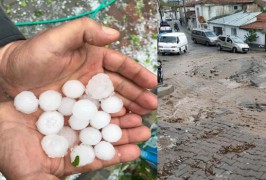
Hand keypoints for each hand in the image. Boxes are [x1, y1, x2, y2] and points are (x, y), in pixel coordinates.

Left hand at [0, 18, 156, 114]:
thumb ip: (84, 31)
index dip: (138, 74)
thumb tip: (114, 33)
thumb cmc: (30, 56)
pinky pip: (97, 120)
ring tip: (141, 122)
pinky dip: (110, 126)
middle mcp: (93, 79)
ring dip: (128, 113)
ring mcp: (86, 98)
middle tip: (151, 106)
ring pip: (112, 106)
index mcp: (93, 59)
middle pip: (121, 88)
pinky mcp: (77, 114)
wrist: (7, 79)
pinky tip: (120, 133)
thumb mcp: (56, 38)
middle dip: (138, 96)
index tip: (152, 83)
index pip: (121, 66)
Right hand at [0, 102, 150, 178]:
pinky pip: (87, 99)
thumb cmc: (7, 151)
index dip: (118, 154)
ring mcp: (70, 120)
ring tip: (137, 114)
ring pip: (99, 117)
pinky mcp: (66, 101)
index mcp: (69, 158)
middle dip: (124, 134)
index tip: (136, 150)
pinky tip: (115, 97)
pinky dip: (101, 99)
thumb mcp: (30, 174)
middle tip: (144, 130)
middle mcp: (73, 138)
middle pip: (104, 136)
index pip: (99, 157)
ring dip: (118, 116)